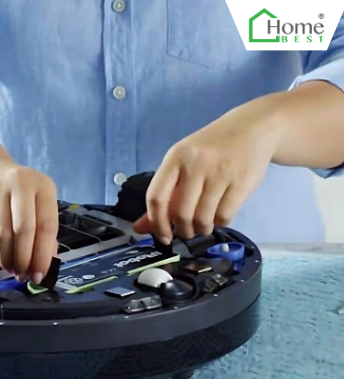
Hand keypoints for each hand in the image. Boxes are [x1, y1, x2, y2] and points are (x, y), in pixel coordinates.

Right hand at [0, 157, 58, 283]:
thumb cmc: (14, 191)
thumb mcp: (35, 203)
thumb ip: (43, 229)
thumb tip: (46, 264)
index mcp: (43, 186)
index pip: (47, 225)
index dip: (43, 255)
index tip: (39, 275)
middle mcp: (21, 183)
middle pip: (24, 230)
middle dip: (24, 258)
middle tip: (22, 275)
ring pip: (3, 232)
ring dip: (6, 256)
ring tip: (9, 266)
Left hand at [133, 102, 282, 242]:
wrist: (251, 128)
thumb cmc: (210, 149)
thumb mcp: (182, 163)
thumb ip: (163, 194)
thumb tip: (140, 227)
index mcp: (175, 158)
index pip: (156, 196)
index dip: (156, 223)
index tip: (163, 236)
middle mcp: (196, 164)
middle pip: (181, 213)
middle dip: (183, 231)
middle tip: (186, 232)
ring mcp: (220, 173)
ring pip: (203, 218)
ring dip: (201, 230)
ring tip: (202, 226)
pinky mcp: (241, 183)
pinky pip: (224, 216)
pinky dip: (219, 223)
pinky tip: (218, 216)